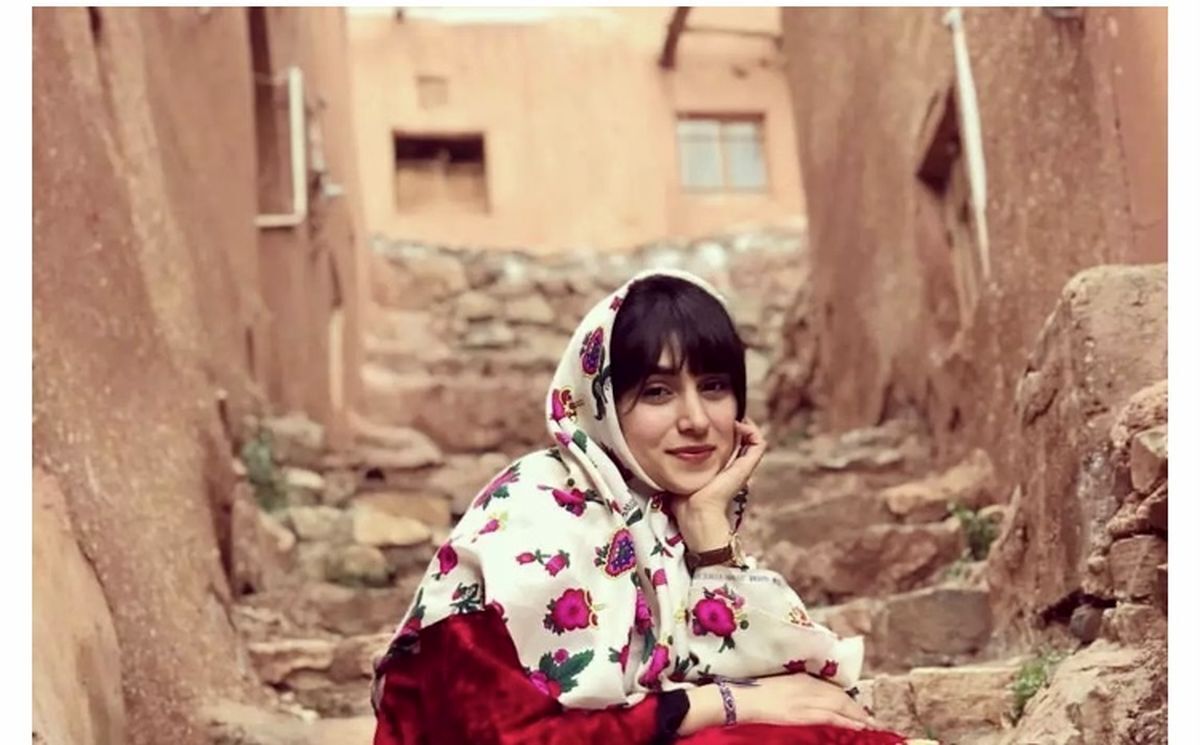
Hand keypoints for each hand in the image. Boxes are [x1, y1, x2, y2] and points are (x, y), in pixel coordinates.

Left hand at [672, 420, 766, 549]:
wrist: (696, 511)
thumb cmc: (686, 496)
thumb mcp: (683, 471)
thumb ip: (681, 461)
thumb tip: (672, 446)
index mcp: (722, 467)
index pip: (732, 443)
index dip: (728, 429)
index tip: (714, 421)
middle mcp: (735, 466)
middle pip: (745, 439)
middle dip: (736, 425)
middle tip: (725, 416)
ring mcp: (743, 467)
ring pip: (755, 439)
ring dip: (746, 425)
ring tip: (733, 419)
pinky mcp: (746, 467)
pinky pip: (759, 444)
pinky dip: (752, 430)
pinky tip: (737, 425)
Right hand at [737, 673, 875, 729]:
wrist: (742, 699)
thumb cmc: (757, 690)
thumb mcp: (782, 683)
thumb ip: (800, 687)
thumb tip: (815, 696)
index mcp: (802, 678)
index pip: (832, 688)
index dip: (848, 698)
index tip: (858, 707)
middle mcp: (808, 687)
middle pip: (839, 697)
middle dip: (856, 708)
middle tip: (870, 718)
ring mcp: (805, 701)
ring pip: (838, 707)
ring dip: (855, 716)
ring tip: (868, 724)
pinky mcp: (801, 715)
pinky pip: (829, 717)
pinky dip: (846, 721)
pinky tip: (857, 726)